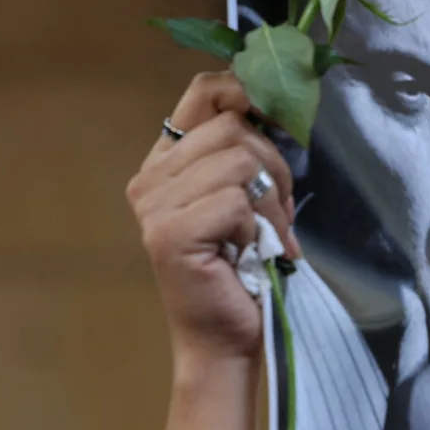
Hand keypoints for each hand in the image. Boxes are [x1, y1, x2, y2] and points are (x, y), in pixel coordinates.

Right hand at [126, 72, 300, 366]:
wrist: (228, 339)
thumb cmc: (245, 268)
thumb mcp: (249, 196)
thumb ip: (247, 151)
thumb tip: (279, 99)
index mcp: (166, 161)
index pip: (204, 91)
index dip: (248, 90)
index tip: (279, 117)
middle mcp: (150, 178)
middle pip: (232, 126)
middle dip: (274, 167)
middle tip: (278, 215)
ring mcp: (154, 205)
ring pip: (239, 159)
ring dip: (270, 201)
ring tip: (267, 238)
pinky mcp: (169, 232)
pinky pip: (238, 200)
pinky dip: (259, 228)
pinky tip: (250, 253)